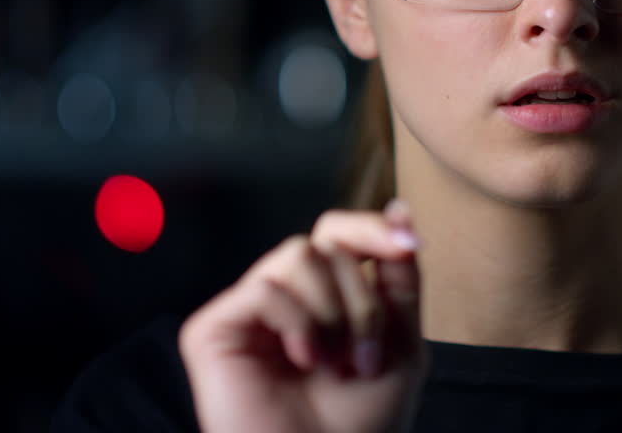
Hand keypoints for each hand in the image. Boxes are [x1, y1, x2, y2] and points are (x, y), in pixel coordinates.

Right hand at [179, 200, 425, 432]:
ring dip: (334, 309)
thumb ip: (399, 279)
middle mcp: (284, 297)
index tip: (409, 243)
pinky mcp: (212, 329)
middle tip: (365, 357)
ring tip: (334, 362)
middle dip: (362, 297)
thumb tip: (400, 210)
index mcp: (323, 298)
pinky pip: (265, 288)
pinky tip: (303, 360)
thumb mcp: (401, 342)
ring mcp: (247, 311)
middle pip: (326, 241)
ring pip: (298, 254)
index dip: (373, 229)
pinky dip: (298, 322)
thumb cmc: (360, 424)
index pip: (339, 235)